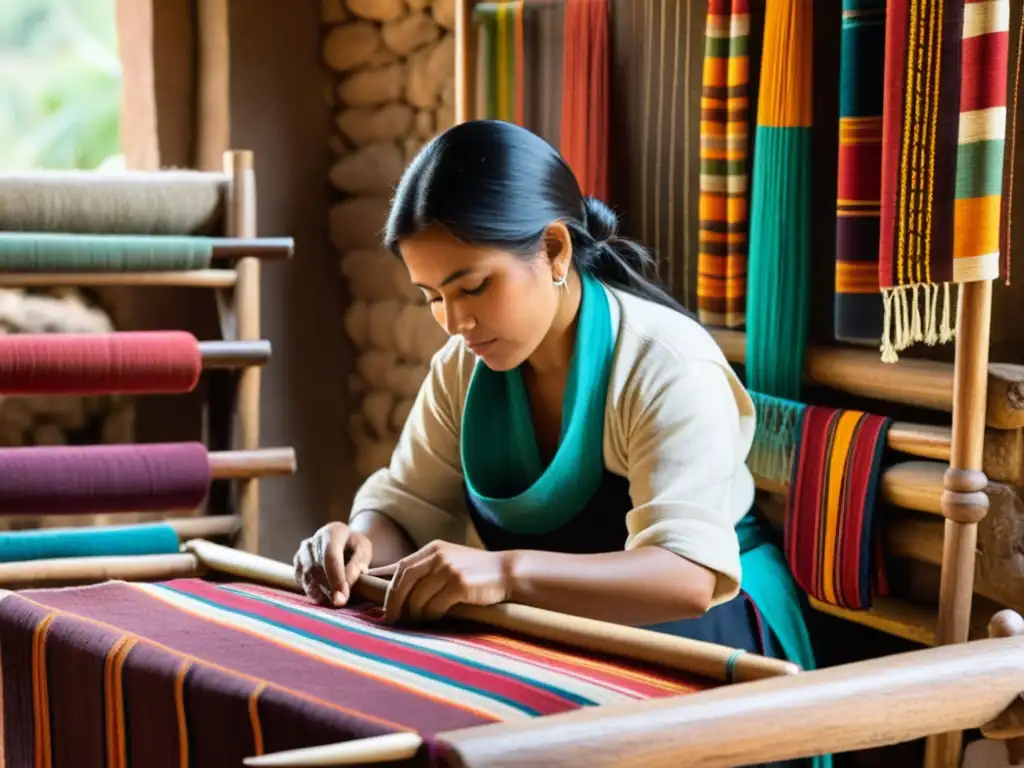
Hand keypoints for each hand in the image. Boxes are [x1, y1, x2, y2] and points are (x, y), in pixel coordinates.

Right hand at [293, 522, 371, 606]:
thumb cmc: (356, 547)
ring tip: (331, 600)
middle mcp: (314, 539)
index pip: (331, 555)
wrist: (345, 541)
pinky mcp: (298, 560)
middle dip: (327, 588)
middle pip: (316, 567)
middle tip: (339, 602)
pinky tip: (321, 595)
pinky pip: (300, 578)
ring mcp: (304, 550)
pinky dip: (310, 589)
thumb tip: (346, 585)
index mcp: (333, 531)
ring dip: (318, 591)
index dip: (336, 577)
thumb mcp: (364, 552)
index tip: (342, 596)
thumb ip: (357, 566)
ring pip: (306, 574)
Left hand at [368, 540, 512, 623]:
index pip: (400, 568)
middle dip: (394, 604)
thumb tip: (392, 581)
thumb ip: (426, 568)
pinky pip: (435, 606)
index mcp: (432, 549)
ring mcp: (449, 569)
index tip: (380, 604)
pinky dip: (432, 615)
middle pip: (403, 582)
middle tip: (392, 619)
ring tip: (420, 620)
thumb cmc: (476, 571)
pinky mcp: (460, 585)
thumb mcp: (449, 561)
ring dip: (415, 614)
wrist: (508, 572)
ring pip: (417, 598)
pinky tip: (439, 617)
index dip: (387, 587)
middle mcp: (438, 556)